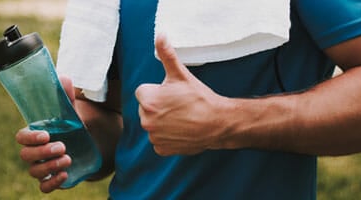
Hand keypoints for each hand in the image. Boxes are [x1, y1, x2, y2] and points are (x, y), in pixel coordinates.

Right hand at [13, 76, 75, 192]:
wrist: (90, 147)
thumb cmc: (74, 128)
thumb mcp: (72, 112)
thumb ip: (66, 97)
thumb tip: (63, 78)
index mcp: (36, 134)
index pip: (21, 137)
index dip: (30, 137)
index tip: (46, 134)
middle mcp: (36, 151)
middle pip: (25, 155)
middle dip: (42, 152)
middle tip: (62, 146)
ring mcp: (43, 166)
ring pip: (34, 171)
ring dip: (49, 166)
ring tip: (68, 158)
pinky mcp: (53, 179)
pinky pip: (43, 187)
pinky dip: (52, 183)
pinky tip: (65, 174)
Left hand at [134, 35, 233, 155]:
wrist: (217, 123)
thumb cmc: (200, 98)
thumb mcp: (181, 74)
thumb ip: (167, 54)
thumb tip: (160, 35)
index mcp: (148, 100)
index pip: (143, 92)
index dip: (158, 91)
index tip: (172, 94)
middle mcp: (147, 120)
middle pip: (146, 109)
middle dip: (158, 106)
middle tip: (178, 106)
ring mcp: (154, 136)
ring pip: (152, 124)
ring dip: (162, 122)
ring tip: (181, 118)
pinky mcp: (162, 148)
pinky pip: (159, 140)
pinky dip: (167, 137)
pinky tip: (181, 130)